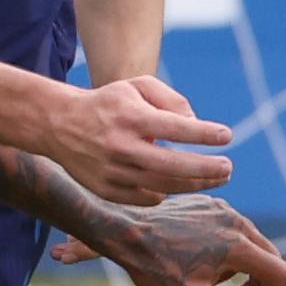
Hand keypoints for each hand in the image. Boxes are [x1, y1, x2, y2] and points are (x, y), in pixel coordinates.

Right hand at [50, 76, 232, 205]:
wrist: (57, 124)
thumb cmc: (108, 103)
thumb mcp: (137, 87)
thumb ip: (172, 100)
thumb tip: (197, 124)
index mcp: (129, 116)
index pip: (176, 128)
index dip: (204, 134)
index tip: (226, 136)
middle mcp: (120, 146)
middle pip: (174, 165)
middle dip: (207, 169)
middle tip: (227, 167)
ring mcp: (112, 171)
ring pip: (164, 186)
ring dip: (195, 184)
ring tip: (216, 178)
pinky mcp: (106, 189)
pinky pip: (146, 198)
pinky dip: (165, 192)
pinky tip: (177, 183)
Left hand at [72, 193, 285, 285]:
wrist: (121, 232)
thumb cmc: (154, 268)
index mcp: (237, 244)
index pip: (279, 274)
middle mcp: (235, 220)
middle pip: (270, 256)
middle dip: (260, 282)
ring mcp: (221, 208)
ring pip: (251, 241)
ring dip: (243, 265)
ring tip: (211, 281)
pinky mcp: (206, 202)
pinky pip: (230, 227)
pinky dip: (226, 246)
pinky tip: (198, 259)